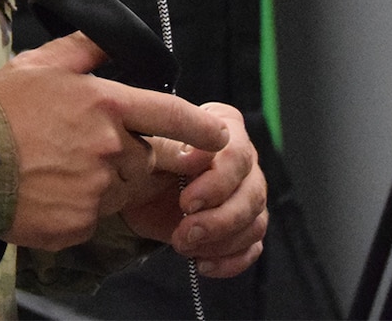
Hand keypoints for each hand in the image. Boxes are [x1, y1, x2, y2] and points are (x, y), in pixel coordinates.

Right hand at [0, 33, 230, 250]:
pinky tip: (50, 191)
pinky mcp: (79, 223)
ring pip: (124, 189)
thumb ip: (84, 49)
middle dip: (131, 155)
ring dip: (108, 181)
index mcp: (105, 104)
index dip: (201, 127)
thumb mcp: (39, 64)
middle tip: (89, 148)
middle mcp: (109, 147)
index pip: (172, 114)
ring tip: (64, 168)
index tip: (219, 135)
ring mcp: (96, 189)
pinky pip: (95, 216)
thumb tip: (111, 37)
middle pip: (146, 158)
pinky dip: (81, 207)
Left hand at [122, 100, 267, 278]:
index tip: (186, 202)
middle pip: (253, 193)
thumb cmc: (144, 159)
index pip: (238, 155)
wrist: (135, 189)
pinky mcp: (244, 225)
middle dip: (218, 220)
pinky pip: (252, 246)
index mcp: (225, 127)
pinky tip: (203, 263)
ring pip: (255, 222)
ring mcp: (249, 193)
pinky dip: (230, 260)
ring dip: (221, 241)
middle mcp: (245, 159)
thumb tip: (197, 156)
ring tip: (185, 245)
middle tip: (185, 232)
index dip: (216, 183)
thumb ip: (172, 145)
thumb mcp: (149, 147)